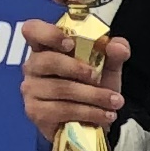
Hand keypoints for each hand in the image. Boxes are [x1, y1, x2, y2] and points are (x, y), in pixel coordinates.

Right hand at [21, 20, 125, 138]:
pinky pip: (62, 110)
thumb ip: (115, 53)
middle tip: (97, 77)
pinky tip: (105, 114)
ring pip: (60, 88)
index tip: (70, 43)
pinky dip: (89, 112)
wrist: (93, 120)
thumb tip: (118, 46)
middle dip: (78, 68)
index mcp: (47, 47)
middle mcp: (34, 66)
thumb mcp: (108, 67)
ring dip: (93, 95)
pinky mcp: (36, 112)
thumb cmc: (93, 87)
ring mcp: (31, 89)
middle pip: (48, 60)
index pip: (33, 30)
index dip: (48, 33)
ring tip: (114, 101)